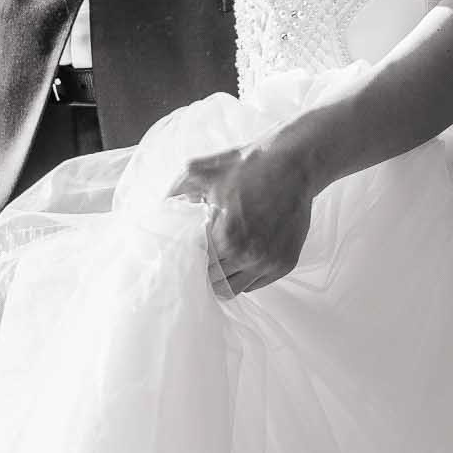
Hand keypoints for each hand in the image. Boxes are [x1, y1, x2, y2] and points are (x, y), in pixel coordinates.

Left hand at [167, 137, 318, 297]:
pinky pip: (255, 284)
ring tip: (219, 259)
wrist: (294, 163)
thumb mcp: (201, 172)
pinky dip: (244, 275)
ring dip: (223, 278)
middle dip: (204, 272)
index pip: (196, 267)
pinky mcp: (284, 263)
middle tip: (200, 258)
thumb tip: (159, 213)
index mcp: (225, 237)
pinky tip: (240, 255)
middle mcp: (248, 255)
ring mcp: (268, 262)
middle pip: (213, 283)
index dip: (188, 261)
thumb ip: (175, 194)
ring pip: (234, 289)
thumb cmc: (247, 165)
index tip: (185, 254)